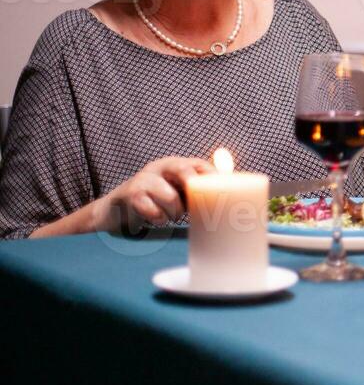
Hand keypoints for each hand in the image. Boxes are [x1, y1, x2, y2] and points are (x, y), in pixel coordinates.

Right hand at [98, 156, 212, 233]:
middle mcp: (159, 167)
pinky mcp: (130, 195)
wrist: (115, 210)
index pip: (199, 164)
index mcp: (174, 164)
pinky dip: (158, 218)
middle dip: (194, 188)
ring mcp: (143, 179)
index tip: (222, 194)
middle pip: (183, 170)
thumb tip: (228, 192)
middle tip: (197, 206)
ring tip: (172, 216)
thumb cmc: (155, 201)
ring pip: (169, 196)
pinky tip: (157, 220)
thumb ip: (199, 189)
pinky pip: (151, 209)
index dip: (212, 177)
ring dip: (174, 212)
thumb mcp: (178, 192)